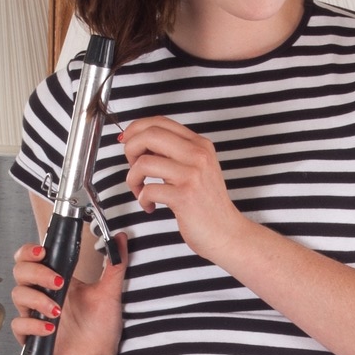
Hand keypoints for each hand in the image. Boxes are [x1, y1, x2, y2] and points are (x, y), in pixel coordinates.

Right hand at [10, 235, 126, 354]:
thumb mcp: (110, 294)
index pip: (30, 258)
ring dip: (37, 299)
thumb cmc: (102, 328)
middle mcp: (43, 295)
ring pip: (18, 295)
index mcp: (56, 281)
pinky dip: (32, 325)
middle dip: (36, 272)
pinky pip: (19, 326)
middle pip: (20, 271)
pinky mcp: (32, 337)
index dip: (29, 251)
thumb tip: (122, 238)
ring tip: (58, 310)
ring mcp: (35, 316)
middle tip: (57, 282)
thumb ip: (115, 265)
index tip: (42, 251)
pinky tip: (50, 329)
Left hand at [120, 116, 247, 262]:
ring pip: (144, 162)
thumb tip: (141, 144)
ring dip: (132, 178)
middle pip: (150, 135)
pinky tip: (150, 205)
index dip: (136, 128)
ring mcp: (192, 175)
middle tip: (131, 165)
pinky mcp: (184, 197)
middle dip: (130, 148)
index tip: (127, 139)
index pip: (161, 122)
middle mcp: (197, 155)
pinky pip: (148, 190)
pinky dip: (142, 199)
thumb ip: (174, 154)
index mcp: (199, 145)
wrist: (227, 233)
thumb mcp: (197, 169)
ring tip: (139, 190)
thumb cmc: (208, 205)